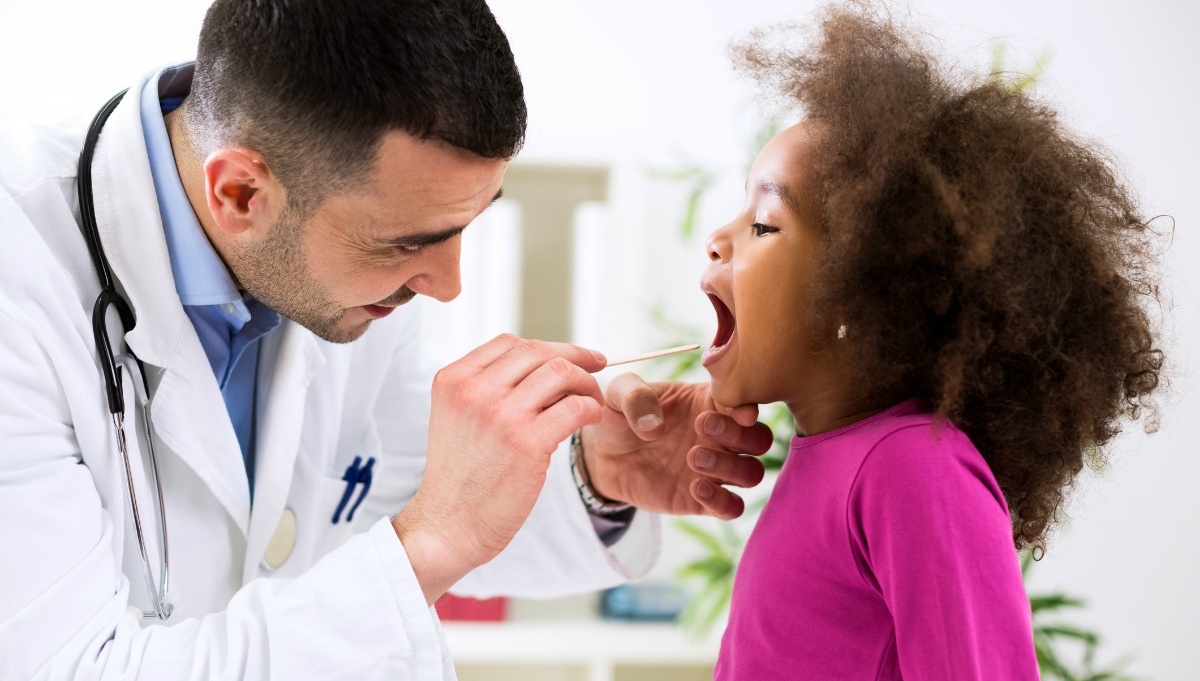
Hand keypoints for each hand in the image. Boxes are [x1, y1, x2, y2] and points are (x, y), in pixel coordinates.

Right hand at [392, 334, 605, 603]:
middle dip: (575, 357)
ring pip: (560, 372)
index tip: (571, 356)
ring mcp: (500, 414)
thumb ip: (488, 390)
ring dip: (585, 383)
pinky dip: (591, 408)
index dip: (547, 346)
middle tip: (596, 369)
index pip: (509, 343)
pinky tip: (591, 419)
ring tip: (592, 400)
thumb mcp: (457, 418)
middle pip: (538, 352)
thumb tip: (543, 370)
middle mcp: (474, 390)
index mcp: (453, 380)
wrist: (447, 526)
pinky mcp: (526, 442)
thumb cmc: (460, 478)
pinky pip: (575, 407)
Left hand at [581, 374, 772, 519]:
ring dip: (731, 466)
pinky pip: (732, 508)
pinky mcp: (703, 500)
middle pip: (760, 439)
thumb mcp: (618, 394)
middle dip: (741, 435)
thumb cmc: (619, 417)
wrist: (602, 457)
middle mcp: (720, 437)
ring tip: (693, 458)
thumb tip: (655, 425)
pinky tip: (696, 488)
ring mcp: (715, 470)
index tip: (737, 411)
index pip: (744, 402)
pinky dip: (723, 501)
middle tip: (702, 427)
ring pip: (752, 473)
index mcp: (709, 402)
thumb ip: (635, 395)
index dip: (748, 406)